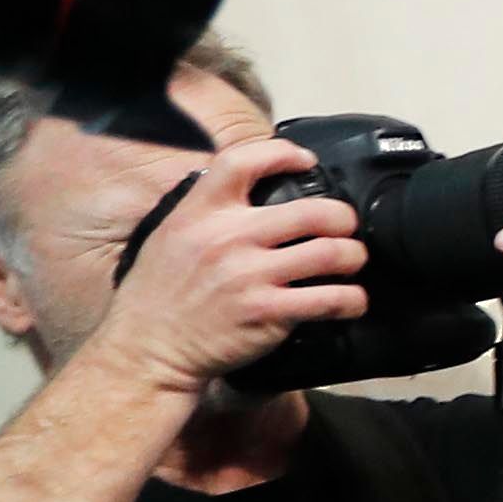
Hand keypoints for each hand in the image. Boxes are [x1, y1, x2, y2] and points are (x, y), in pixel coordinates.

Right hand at [84, 135, 364, 396]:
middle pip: (312, 211)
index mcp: (200, 212)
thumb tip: (251, 190)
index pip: (242, 162)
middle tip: (345, 227)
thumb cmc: (160, 293)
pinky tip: (352, 301)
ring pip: (331, 253)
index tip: (306, 161)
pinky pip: (329, 300)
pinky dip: (352, 300)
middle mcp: (227, 238)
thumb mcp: (171, 235)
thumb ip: (209, 211)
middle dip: (343, 218)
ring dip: (354, 256)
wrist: (148, 348)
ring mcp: (249, 276)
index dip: (283, 153)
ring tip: (352, 261)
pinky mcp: (267, 312)